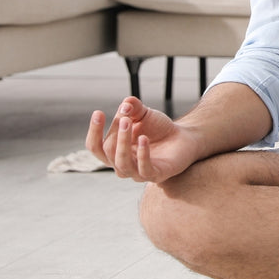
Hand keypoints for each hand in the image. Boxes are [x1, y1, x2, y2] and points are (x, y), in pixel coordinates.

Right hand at [86, 96, 200, 182]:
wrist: (184, 137)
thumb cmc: (158, 128)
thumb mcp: (144, 114)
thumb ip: (133, 108)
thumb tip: (125, 103)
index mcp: (115, 152)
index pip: (96, 147)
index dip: (94, 132)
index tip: (98, 112)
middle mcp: (123, 165)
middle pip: (109, 152)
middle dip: (115, 133)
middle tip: (124, 117)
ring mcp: (138, 173)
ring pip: (123, 163)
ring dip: (123, 143)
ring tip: (129, 124)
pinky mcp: (156, 175)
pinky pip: (144, 169)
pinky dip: (142, 154)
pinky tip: (143, 139)